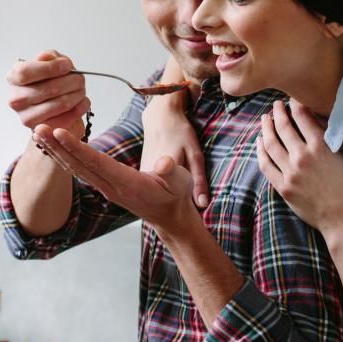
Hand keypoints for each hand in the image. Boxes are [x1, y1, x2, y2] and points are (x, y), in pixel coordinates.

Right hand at [6, 50, 90, 136]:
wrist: (52, 103)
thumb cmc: (48, 80)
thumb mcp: (48, 62)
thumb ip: (49, 56)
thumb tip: (47, 57)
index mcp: (13, 79)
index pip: (26, 73)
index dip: (50, 68)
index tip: (67, 66)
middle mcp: (16, 100)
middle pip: (48, 89)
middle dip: (71, 81)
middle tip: (80, 78)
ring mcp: (27, 117)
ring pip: (61, 104)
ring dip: (77, 93)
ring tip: (81, 88)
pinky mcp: (43, 130)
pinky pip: (68, 117)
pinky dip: (80, 107)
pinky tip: (81, 100)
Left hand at [33, 125, 199, 230]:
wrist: (169, 217)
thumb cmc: (175, 195)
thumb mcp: (180, 182)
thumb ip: (171, 172)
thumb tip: (165, 163)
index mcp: (126, 183)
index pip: (96, 162)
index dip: (77, 147)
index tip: (59, 132)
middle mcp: (110, 186)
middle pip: (78, 164)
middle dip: (56, 146)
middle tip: (37, 128)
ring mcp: (105, 188)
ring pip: (75, 167)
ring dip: (55, 151)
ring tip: (38, 135)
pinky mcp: (104, 186)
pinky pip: (80, 170)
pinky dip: (64, 157)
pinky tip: (53, 147)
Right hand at [142, 92, 209, 208]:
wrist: (161, 115)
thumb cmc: (180, 132)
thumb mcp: (195, 155)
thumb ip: (199, 180)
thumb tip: (202, 205)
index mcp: (164, 176)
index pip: (175, 203)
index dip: (183, 214)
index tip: (190, 225)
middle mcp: (149, 177)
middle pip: (164, 201)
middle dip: (174, 209)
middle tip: (185, 219)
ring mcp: (142, 174)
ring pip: (156, 194)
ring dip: (165, 200)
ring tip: (174, 210)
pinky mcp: (140, 171)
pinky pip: (151, 187)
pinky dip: (158, 191)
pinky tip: (163, 195)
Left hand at [257, 99, 342, 238]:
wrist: (342, 216)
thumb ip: (330, 134)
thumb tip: (317, 116)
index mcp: (320, 146)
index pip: (302, 116)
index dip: (295, 104)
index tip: (292, 99)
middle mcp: (302, 157)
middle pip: (283, 127)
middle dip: (277, 112)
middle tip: (275, 106)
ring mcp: (290, 172)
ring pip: (270, 143)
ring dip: (266, 128)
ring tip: (265, 119)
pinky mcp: (283, 187)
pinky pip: (265, 164)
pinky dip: (260, 150)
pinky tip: (259, 141)